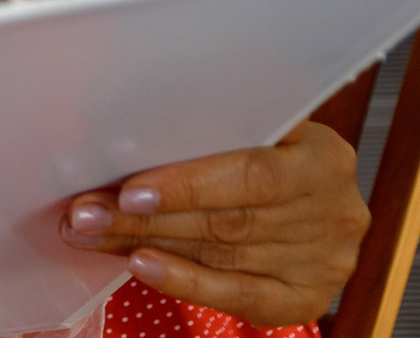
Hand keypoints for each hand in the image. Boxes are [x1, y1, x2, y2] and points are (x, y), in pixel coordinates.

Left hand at [61, 121, 367, 323]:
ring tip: (92, 235)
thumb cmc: (264, 145)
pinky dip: (185, 281)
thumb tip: (122, 128)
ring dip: (146, 245)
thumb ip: (210, 123)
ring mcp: (325, 259)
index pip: (253, 175)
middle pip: (227, 220)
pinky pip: (239, 296)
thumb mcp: (253, 122)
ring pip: (221, 254)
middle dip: (145, 218)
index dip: (188, 185)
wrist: (308, 192)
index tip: (129, 191)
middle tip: (85, 214)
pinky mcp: (307, 296)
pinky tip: (143, 267)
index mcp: (324, 155)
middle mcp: (334, 210)